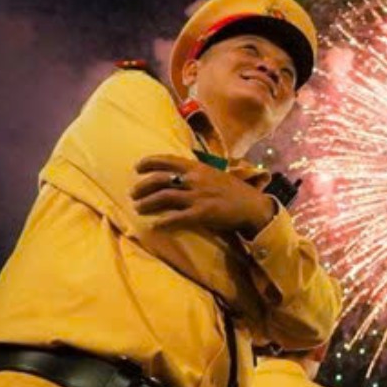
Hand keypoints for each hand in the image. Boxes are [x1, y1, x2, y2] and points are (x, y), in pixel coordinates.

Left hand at [131, 154, 275, 237]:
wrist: (252, 206)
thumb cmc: (234, 190)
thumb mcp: (215, 174)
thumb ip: (197, 173)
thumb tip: (178, 174)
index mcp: (198, 167)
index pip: (168, 160)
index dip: (149, 162)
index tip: (137, 167)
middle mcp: (196, 179)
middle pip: (160, 179)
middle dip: (143, 186)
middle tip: (133, 194)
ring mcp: (198, 196)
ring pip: (164, 197)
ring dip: (147, 203)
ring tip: (138, 208)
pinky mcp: (202, 213)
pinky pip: (176, 218)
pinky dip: (163, 222)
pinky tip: (154, 225)